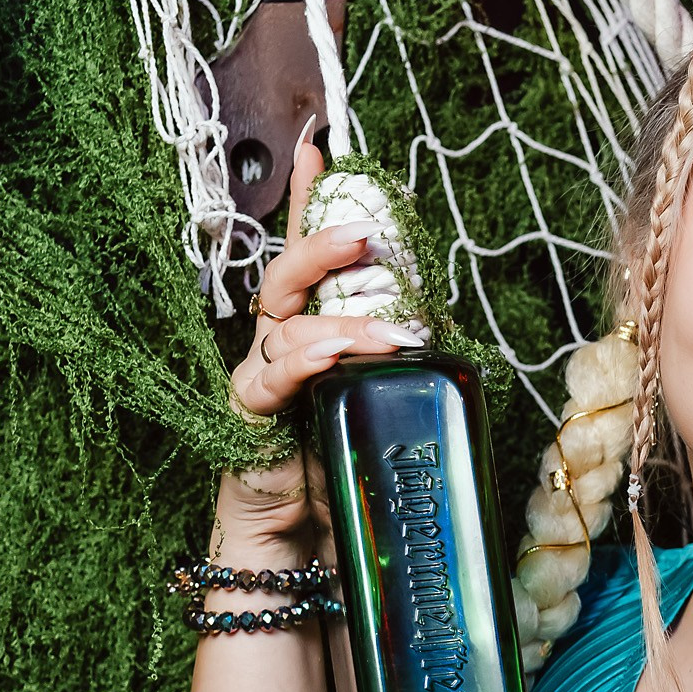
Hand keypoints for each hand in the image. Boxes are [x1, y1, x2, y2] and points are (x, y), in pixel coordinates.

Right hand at [226, 131, 415, 436]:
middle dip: (320, 247)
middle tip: (363, 234)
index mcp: (309, 332)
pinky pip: (267, 379)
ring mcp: (261, 377)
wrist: (303, 538)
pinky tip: (330, 354)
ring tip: (392, 335)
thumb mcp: (383, 403)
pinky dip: (301, 362)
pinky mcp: (249, 416)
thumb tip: (443, 327)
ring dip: (343, 324)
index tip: (321, 152)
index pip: (308, 260)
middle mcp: (279, 345)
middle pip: (286, 277)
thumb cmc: (342, 466)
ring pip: (288, 327)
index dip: (309, 205)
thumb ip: (400, 362)